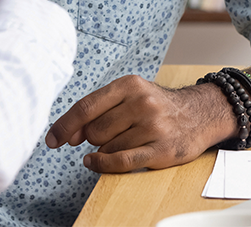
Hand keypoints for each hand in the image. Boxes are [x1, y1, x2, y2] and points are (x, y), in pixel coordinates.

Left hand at [46, 75, 236, 172]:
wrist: (199, 114)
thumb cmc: (156, 106)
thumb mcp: (129, 95)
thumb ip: (98, 110)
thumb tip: (68, 134)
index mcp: (129, 85)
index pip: (86, 107)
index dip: (65, 125)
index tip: (51, 139)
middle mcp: (142, 103)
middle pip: (94, 130)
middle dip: (93, 138)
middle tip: (108, 134)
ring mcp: (153, 127)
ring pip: (107, 147)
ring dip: (106, 150)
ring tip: (125, 141)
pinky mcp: (162, 149)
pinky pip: (121, 161)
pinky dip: (103, 164)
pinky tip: (94, 162)